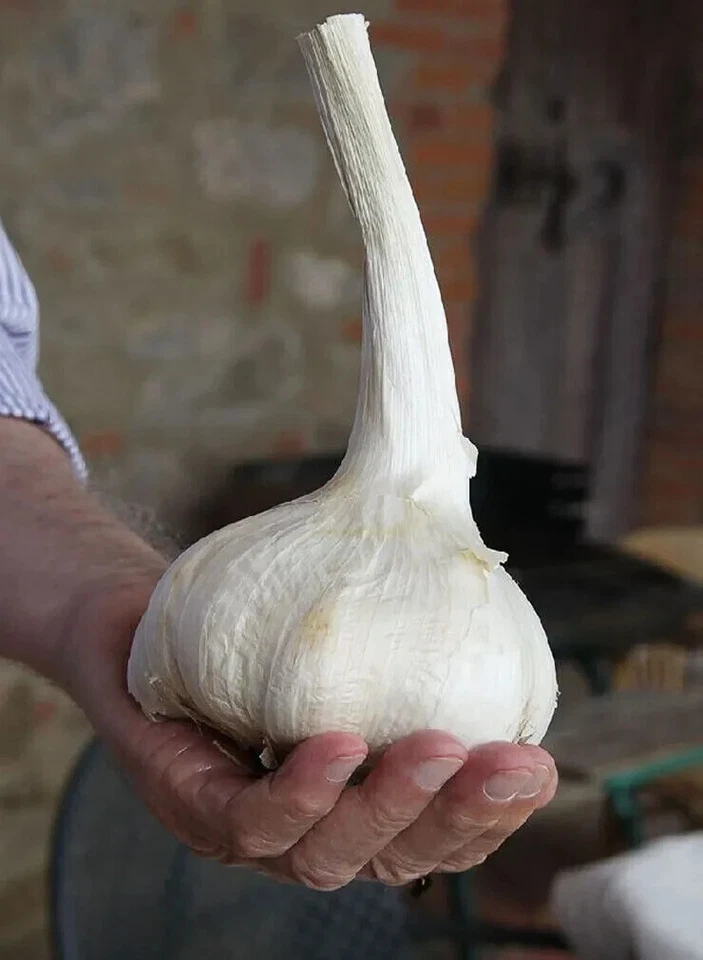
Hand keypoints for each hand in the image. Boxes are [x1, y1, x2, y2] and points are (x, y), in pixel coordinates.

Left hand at [65, 579, 556, 890]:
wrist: (139, 615)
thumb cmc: (252, 623)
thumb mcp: (339, 616)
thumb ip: (400, 595)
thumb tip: (457, 518)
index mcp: (355, 800)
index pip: (435, 835)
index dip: (491, 817)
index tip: (539, 765)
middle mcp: (308, 827)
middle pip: (394, 856)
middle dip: (457, 816)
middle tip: (508, 764)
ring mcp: (247, 826)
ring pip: (326, 853)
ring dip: (390, 807)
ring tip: (436, 751)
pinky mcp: (186, 803)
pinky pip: (247, 816)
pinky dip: (300, 791)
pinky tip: (338, 747)